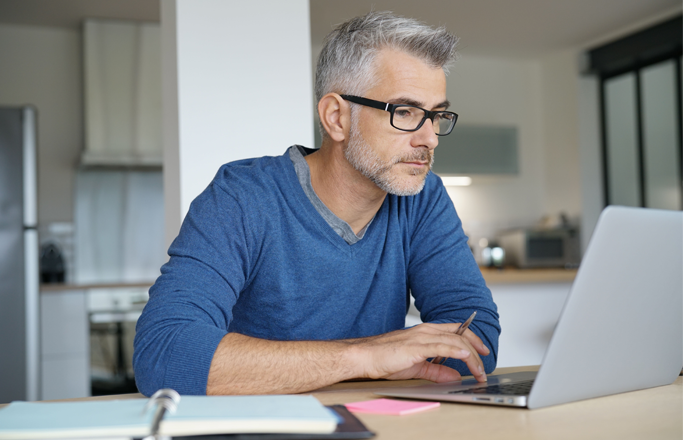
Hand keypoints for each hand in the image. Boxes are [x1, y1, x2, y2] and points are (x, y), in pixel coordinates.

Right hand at [351, 323, 489, 382]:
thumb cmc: (384, 358)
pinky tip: (466, 357)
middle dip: (476, 349)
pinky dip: (456, 350)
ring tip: (479, 370)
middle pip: (459, 335)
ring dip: (471, 356)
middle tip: (484, 365)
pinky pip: (441, 346)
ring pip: (454, 341)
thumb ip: (436, 370)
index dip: (472, 339)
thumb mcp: (417, 367)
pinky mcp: (416, 346)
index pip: (456, 331)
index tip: (482, 351)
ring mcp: (421, 336)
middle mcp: (425, 331)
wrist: (365, 357)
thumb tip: (454, 375)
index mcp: (425, 332)